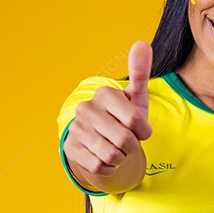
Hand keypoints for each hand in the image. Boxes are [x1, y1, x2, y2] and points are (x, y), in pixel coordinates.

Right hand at [63, 41, 153, 182]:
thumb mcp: (135, 98)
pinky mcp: (69, 148)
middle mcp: (86, 108)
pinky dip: (108, 168)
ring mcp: (76, 128)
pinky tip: (105, 158)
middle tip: (128, 142)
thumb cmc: (123, 118)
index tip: (140, 130)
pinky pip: (100, 167)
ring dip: (121, 158)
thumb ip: (140, 73)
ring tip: (117, 149)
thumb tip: (142, 43)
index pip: (135, 122)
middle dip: (132, 147)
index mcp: (104, 94)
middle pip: (125, 140)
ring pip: (112, 155)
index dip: (144, 132)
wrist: (99, 141)